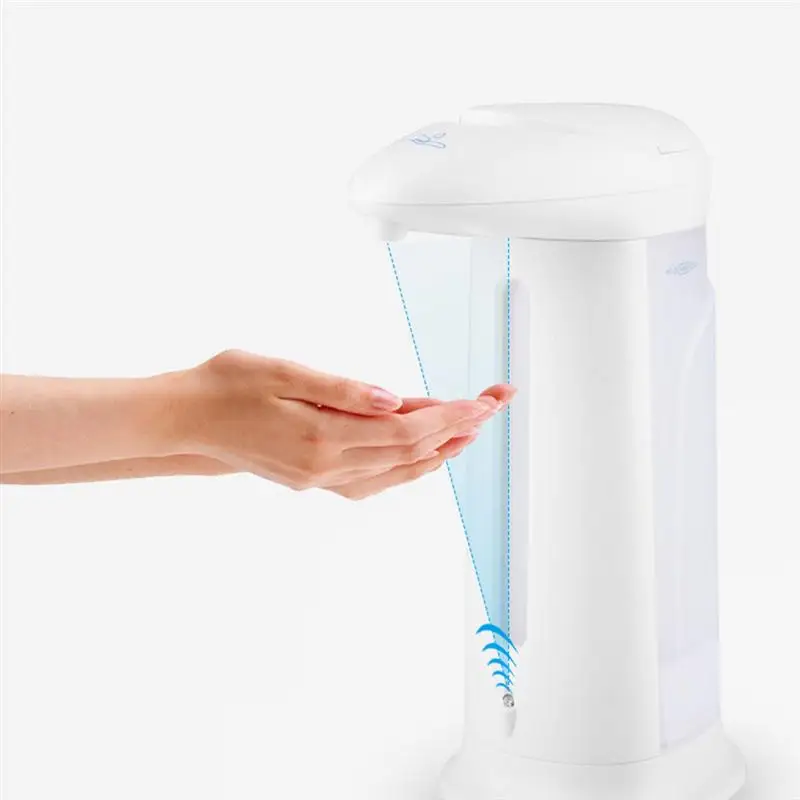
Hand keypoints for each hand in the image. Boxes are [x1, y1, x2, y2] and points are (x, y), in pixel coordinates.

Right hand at [175, 350, 514, 498]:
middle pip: (410, 453)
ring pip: (396, 472)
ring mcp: (320, 479)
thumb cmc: (228, 384)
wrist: (185, 420)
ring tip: (469, 433)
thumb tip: (398, 401)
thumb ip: (344, 389)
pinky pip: (373, 482)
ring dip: (436, 452)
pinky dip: (405, 469)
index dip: (450, 416)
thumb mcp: (283, 371)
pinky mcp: (312, 480)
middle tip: (490, 409)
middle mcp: (327, 465)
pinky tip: (419, 458)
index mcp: (323, 435)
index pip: (407, 430)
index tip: (484, 402)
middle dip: (456, 430)